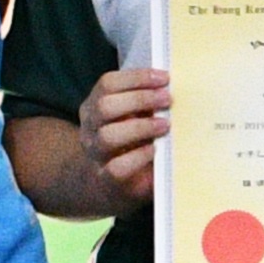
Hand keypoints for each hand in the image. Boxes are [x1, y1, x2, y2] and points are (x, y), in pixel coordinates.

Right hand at [80, 66, 170, 203]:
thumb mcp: (134, 117)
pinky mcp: (107, 178)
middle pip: (105, 107)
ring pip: (108, 136)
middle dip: (139, 99)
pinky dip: (138, 157)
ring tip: (165, 125)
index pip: (108, 83)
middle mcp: (91, 128)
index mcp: (96, 106)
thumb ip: (146, 102)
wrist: (114, 184)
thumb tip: (172, 86)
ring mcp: (96, 154)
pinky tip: (154, 150)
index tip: (164, 78)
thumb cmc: (131, 142)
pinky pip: (117, 167)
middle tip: (167, 99)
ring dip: (140, 127)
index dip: (136, 78)